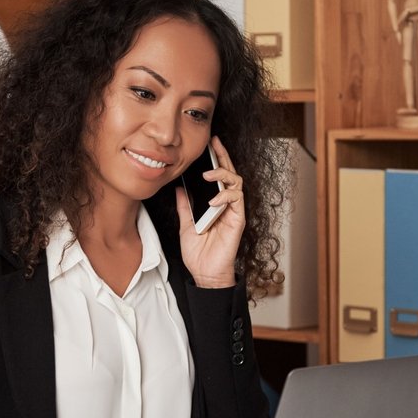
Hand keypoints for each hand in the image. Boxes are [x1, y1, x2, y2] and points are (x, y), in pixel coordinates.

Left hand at [176, 136, 244, 288]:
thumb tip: (179, 188)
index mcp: (215, 203)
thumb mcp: (185, 225)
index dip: (216, 159)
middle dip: (223, 156)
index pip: (218, 176)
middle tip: (214, 144)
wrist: (205, 273)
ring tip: (208, 175)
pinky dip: (225, 195)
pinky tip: (213, 199)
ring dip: (223, 174)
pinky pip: (237, 199)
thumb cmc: (198, 253)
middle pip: (230, 173)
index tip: (209, 144)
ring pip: (236, 182)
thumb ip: (184, 206)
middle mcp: (226, 204)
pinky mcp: (238, 220)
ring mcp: (234, 211)